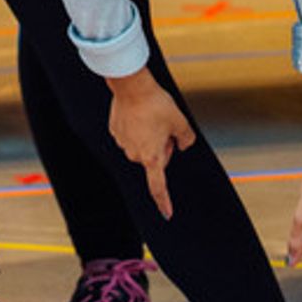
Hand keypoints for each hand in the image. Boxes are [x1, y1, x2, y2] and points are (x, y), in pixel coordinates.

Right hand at [107, 69, 195, 219]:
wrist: (132, 86)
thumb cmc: (156, 104)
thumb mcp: (180, 121)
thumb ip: (186, 139)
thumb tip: (184, 144)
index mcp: (152, 157)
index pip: (158, 186)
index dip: (163, 202)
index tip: (167, 214)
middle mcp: (134, 154)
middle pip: (153, 159)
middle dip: (161, 148)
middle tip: (166, 128)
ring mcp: (122, 143)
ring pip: (141, 146)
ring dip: (149, 137)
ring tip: (151, 116)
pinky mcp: (115, 131)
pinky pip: (129, 135)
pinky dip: (137, 127)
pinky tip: (140, 113)